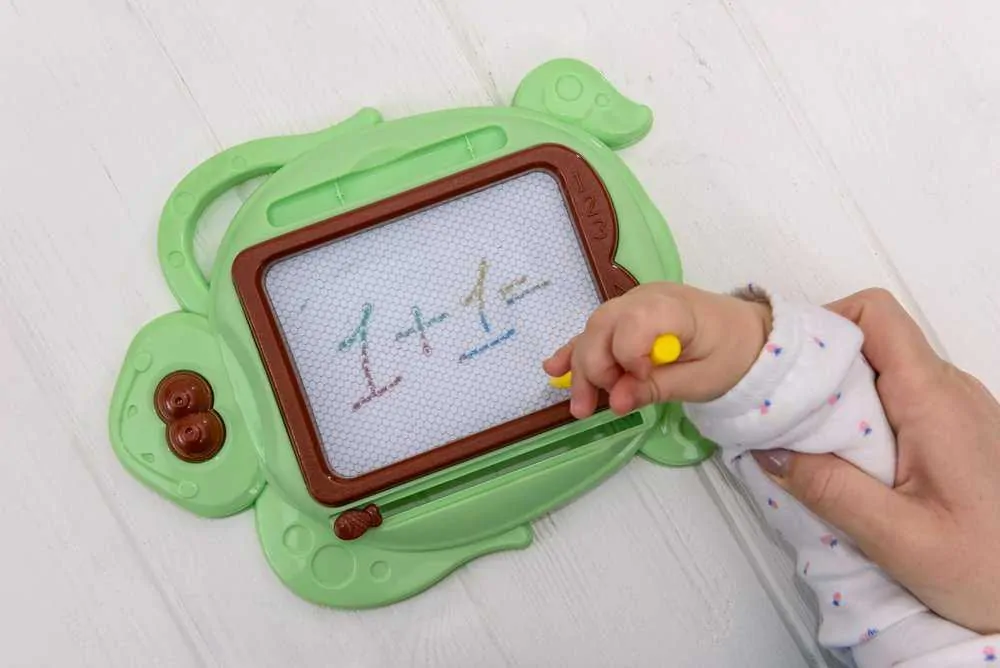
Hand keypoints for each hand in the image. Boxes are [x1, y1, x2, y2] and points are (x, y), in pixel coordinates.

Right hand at [543, 283, 770, 418]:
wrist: (747, 335)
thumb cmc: (730, 355)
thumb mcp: (703, 380)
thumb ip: (658, 388)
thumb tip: (616, 402)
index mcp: (673, 308)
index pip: (633, 323)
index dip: (628, 357)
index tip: (641, 382)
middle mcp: (645, 299)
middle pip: (603, 328)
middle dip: (593, 369)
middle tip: (595, 407)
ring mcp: (632, 304)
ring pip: (593, 332)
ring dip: (581, 369)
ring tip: (579, 407)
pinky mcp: (626, 317)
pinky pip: (596, 332)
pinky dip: (576, 351)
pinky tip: (554, 369)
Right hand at [751, 288, 999, 632]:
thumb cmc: (992, 570)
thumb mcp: (899, 539)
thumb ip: (829, 490)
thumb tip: (771, 451)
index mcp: (936, 401)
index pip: (875, 314)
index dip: (821, 325)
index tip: (783, 367)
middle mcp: (951, 391)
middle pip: (870, 341)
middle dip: (819, 373)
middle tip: (785, 420)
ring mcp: (957, 409)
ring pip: (881, 372)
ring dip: (838, 400)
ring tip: (814, 449)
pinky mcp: (956, 431)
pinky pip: (897, 400)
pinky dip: (861, 420)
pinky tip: (850, 465)